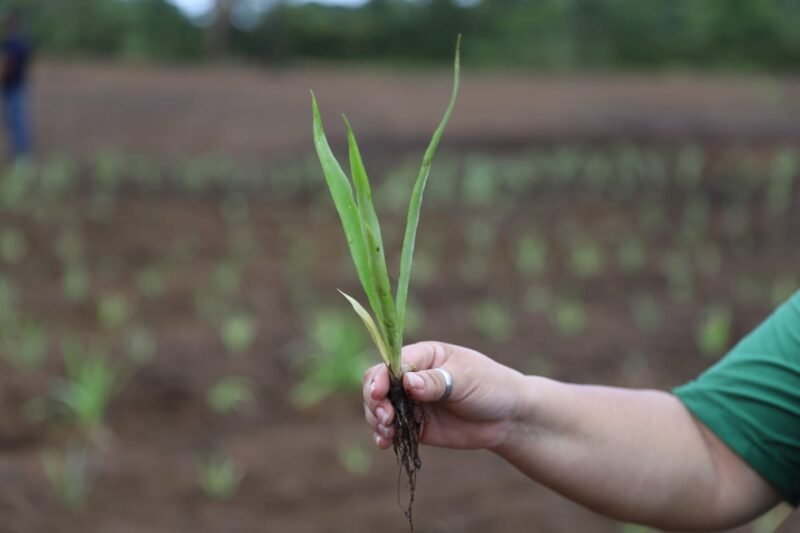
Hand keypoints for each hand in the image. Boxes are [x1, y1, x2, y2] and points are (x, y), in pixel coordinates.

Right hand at [363, 341, 525, 450]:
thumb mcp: (465, 379)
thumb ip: (436, 382)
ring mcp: (413, 403)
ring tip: (388, 432)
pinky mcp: (417, 426)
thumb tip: (407, 382)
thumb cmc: (490, 386)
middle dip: (375, 402)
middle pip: (378, 385)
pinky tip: (386, 442)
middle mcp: (413, 378)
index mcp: (424, 356)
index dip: (380, 378)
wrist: (508, 418)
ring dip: (377, 420)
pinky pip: (393, 430)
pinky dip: (385, 436)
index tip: (379, 394)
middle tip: (386, 418)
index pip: (391, 363)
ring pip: (380, 409)